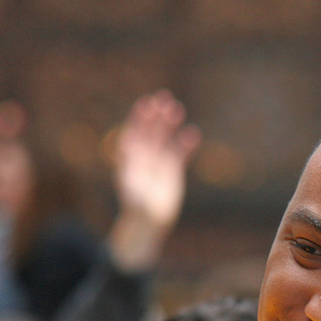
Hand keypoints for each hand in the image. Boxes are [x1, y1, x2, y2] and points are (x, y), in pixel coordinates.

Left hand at [107, 89, 201, 269]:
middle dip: (156, 115)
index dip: (139, 117)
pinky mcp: (172, 170)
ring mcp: (158, 161)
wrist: (149, 222)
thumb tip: (127, 144)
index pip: (134, 131)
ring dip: (170, 123)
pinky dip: (186, 143)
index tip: (146, 104)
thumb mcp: (130, 184)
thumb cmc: (136, 206)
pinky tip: (193, 133)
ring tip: (177, 109)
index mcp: (130, 157)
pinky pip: (180, 152)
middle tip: (164, 98)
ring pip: (165, 137)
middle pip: (150, 130)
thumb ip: (130, 164)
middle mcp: (143, 156)